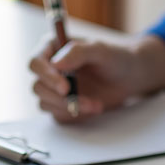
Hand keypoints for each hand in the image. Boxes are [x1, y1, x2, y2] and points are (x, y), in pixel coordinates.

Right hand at [28, 35, 164, 122]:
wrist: (129, 76)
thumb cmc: (115, 58)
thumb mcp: (100, 50)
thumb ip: (78, 52)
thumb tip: (56, 64)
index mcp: (52, 48)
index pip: (36, 63)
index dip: (46, 76)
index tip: (65, 87)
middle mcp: (49, 68)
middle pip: (38, 87)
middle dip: (60, 98)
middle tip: (85, 101)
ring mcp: (54, 88)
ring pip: (46, 103)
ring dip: (70, 107)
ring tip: (96, 104)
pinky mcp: (61, 104)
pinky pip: (57, 115)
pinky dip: (75, 115)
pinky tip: (93, 107)